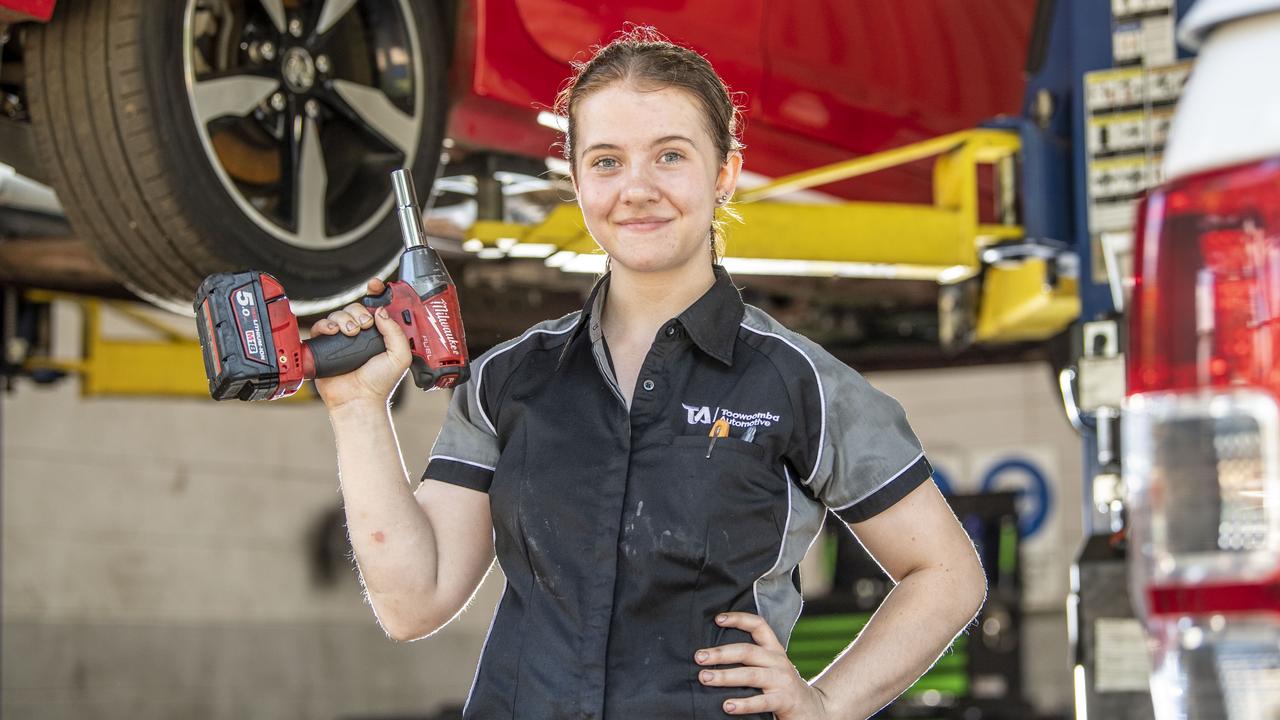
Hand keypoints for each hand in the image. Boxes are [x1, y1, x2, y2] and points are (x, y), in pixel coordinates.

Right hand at [310, 277, 411, 410]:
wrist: (358, 400)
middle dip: (360, 311)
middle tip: (365, 325)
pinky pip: (321, 326)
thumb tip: (381, 312)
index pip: (377, 307)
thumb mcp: (399, 356)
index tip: (374, 286)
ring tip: (351, 333)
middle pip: (356, 307)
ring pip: (339, 314)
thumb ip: (395, 332)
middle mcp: (361, 334)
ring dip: (344, 318)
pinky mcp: (326, 345)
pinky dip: (326, 324)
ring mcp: (343, 339)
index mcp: (380, 334)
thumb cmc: (379, 383)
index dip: (376, 293)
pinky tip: (333, 331)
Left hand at [695, 612, 831, 718]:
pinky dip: (743, 704)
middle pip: (748, 651)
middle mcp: (778, 662)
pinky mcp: (784, 701)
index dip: (739, 619)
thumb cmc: (782, 688)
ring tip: (705, 678)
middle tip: (699, 657)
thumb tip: (715, 655)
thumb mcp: (771, 668)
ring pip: (751, 675)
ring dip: (725, 676)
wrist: (813, 711)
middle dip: (721, 653)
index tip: (718, 619)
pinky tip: (727, 706)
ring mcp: (782, 681)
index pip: (759, 625)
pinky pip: (761, 701)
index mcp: (774, 650)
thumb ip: (752, 661)